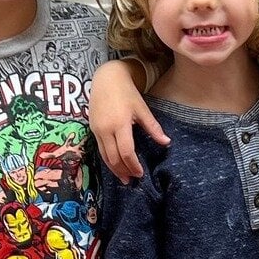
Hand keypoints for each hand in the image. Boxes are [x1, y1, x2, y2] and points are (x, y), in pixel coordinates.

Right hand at [90, 61, 167, 182]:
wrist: (106, 78)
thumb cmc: (126, 92)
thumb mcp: (142, 109)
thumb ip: (153, 127)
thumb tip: (166, 142)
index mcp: (120, 124)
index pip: (126, 152)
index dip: (133, 165)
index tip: (140, 173)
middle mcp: (106, 129)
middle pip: (113, 158)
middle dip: (123, 171)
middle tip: (132, 179)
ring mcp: (97, 130)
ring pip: (104, 156)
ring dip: (114, 169)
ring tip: (123, 178)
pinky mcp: (92, 129)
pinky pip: (100, 149)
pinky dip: (108, 160)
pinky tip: (115, 165)